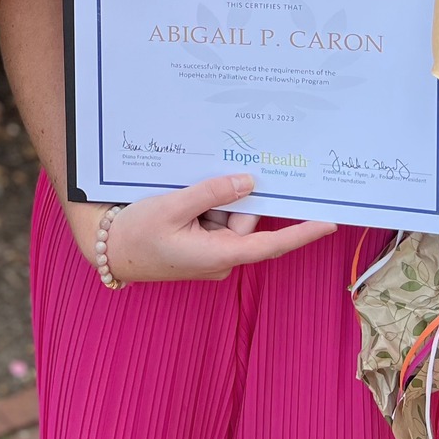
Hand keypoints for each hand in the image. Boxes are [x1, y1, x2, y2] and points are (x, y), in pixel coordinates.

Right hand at [76, 175, 336, 282]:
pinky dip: (204, 207)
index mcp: (219, 254)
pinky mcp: (199, 247)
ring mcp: (210, 253)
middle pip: (245, 220)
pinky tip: (179, 200)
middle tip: (199, 184)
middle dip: (229, 197)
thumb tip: (249, 182)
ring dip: (211, 201)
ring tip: (178, 196)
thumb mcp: (173, 206)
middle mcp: (221, 257)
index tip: (329, 221)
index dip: (302, 232)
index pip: (271, 244)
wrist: (108, 252)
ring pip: (228, 217)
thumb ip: (213, 193)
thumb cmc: (138, 233)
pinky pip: (214, 221)